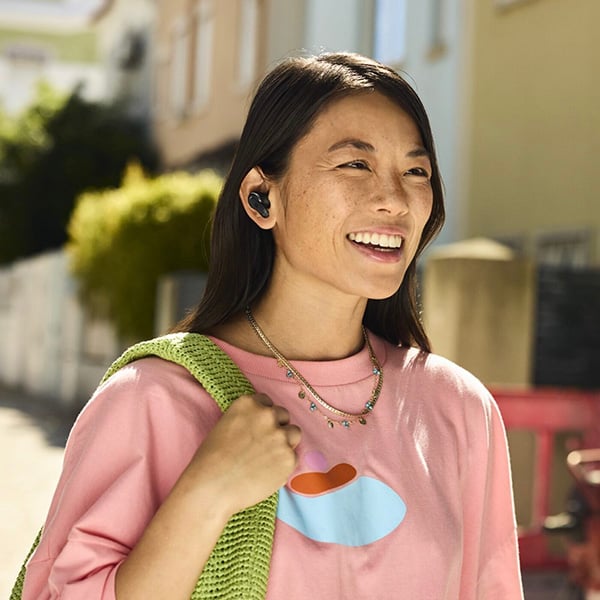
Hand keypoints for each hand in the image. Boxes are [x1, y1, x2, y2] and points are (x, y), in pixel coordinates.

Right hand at [180, 393, 301, 515]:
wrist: (212, 487)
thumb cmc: (211, 460)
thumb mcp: (225, 426)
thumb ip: (247, 421)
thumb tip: (262, 428)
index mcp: (248, 403)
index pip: (266, 402)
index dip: (263, 416)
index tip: (258, 428)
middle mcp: (267, 415)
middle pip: (284, 415)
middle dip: (277, 427)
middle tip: (264, 444)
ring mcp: (280, 436)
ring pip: (294, 433)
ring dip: (286, 442)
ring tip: (270, 457)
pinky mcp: (289, 458)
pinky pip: (293, 457)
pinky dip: (284, 464)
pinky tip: (267, 472)